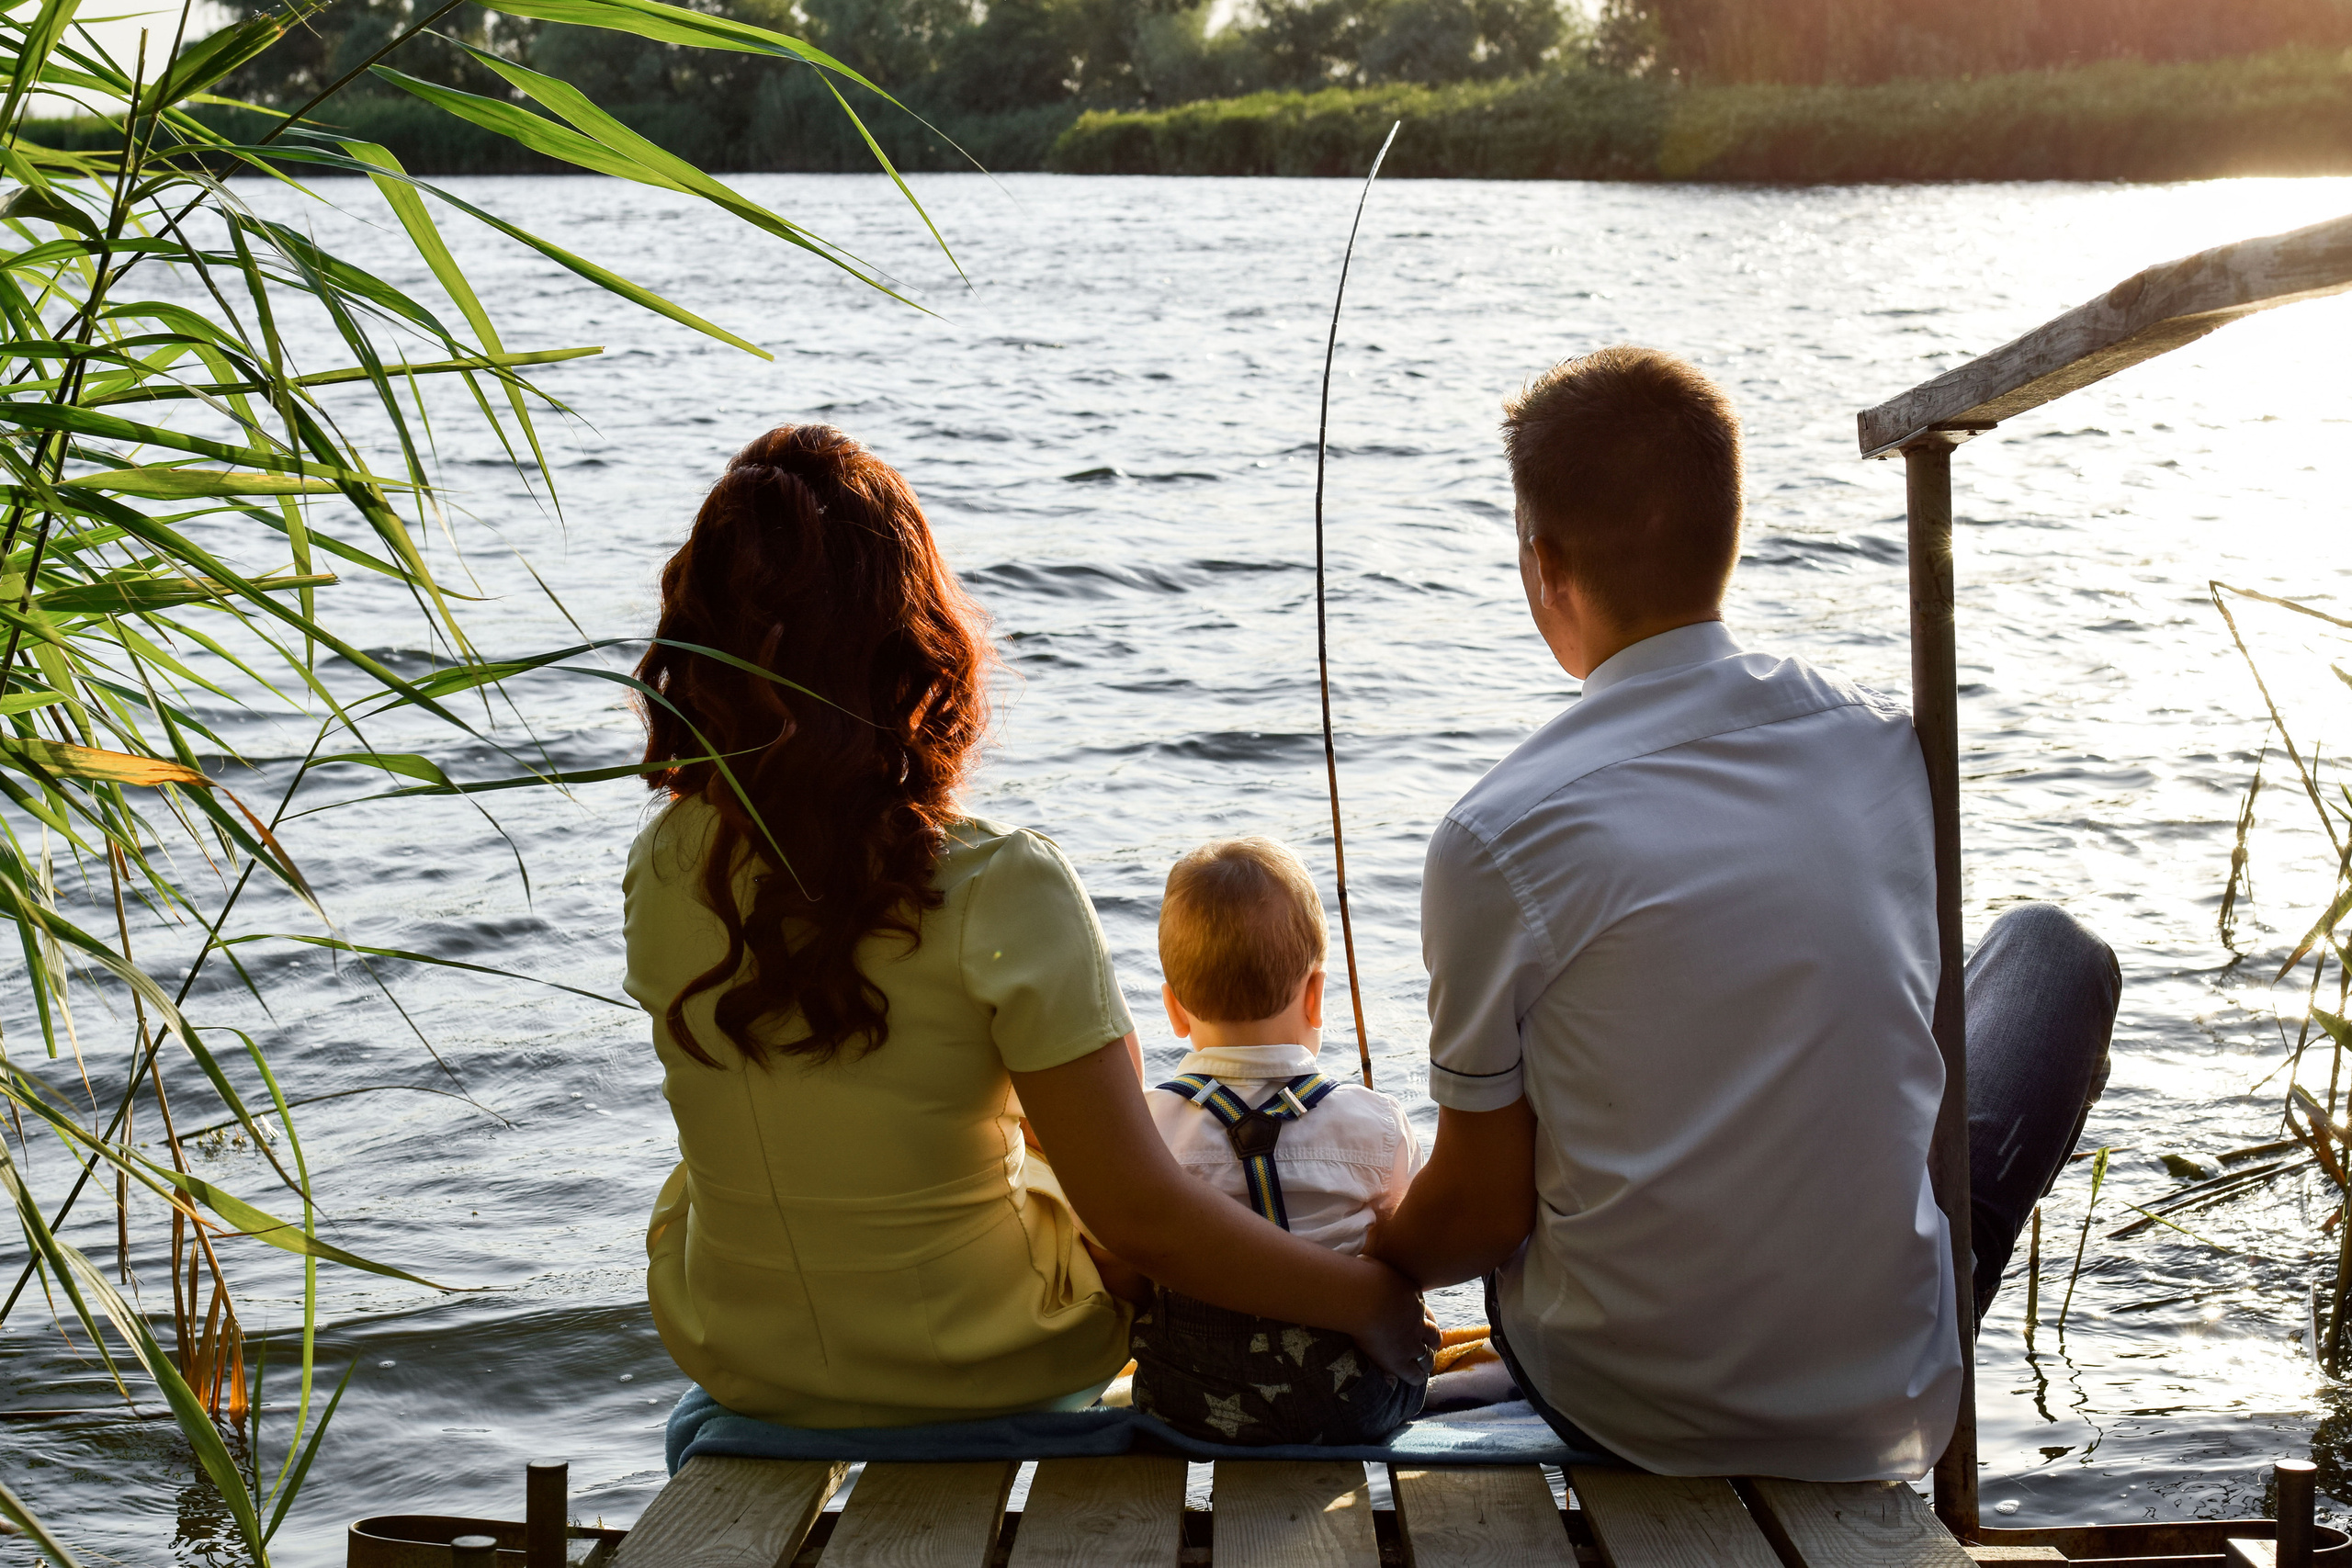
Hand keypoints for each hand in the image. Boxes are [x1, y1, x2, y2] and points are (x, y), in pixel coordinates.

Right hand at [1346, 1260, 1442, 1384]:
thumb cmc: (1361, 1276)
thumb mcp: (1371, 1262)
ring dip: (1427, 1360)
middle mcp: (1417, 1320)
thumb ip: (1371, 1263)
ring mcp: (1410, 1341)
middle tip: (1428, 1345)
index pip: (1425, 1310)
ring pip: (1427, 1356)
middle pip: (1433, 1334)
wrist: (1363, 1297)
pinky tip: (1414, 1378)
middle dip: (1432, 1341)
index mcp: (1413, 1296)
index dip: (1424, 1317)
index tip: (1420, 1319)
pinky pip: (1414, 1374)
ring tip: (1425, 1365)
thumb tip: (1362, 1253)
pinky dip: (1416, 1376)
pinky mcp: (1399, 1360)